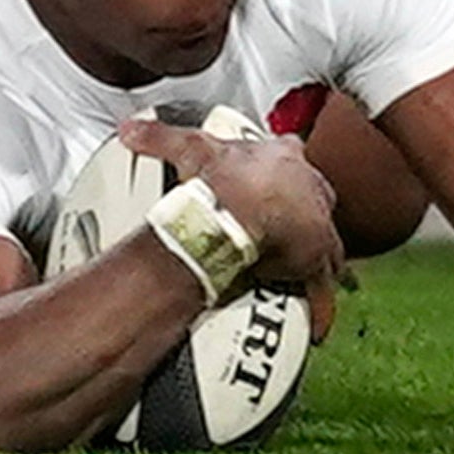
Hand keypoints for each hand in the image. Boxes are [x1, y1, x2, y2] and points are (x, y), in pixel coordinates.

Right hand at [120, 116, 345, 293]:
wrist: (237, 213)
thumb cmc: (222, 179)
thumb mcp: (189, 148)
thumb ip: (159, 137)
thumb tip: (129, 130)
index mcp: (283, 156)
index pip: (291, 155)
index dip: (283, 166)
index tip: (272, 179)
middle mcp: (308, 186)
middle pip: (315, 198)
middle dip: (304, 212)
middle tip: (285, 229)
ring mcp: (317, 224)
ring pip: (324, 242)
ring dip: (313, 257)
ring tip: (296, 272)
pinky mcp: (316, 260)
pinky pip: (322, 286)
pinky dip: (320, 306)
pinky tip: (316, 323)